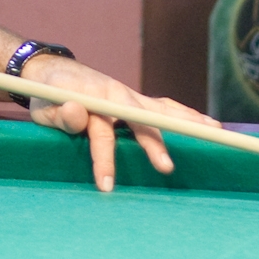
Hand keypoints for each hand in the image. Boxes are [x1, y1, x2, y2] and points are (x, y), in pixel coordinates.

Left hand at [21, 54, 220, 191]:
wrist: (53, 73)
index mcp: (93, 99)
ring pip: (161, 109)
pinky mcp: (137, 100)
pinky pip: (164, 106)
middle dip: (154, 145)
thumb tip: (76, 112)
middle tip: (167, 168)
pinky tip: (207, 124)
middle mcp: (117, 94)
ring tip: (214, 132)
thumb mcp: (44, 107)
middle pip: (142, 120)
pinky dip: (185, 114)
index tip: (107, 186)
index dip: (105, 160)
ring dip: (186, 121)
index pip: (102, 133)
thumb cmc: (48, 96)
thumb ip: (60, 114)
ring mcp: (130, 96)